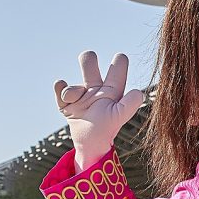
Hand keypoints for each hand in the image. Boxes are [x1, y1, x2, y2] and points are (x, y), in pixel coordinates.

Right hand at [53, 51, 146, 169]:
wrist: (90, 144)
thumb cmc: (107, 129)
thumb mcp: (120, 116)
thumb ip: (129, 104)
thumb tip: (139, 92)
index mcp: (111, 90)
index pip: (116, 72)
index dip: (119, 63)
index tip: (120, 56)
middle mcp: (95, 89)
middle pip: (90, 67)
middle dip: (88, 59)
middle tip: (88, 55)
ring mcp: (80, 95)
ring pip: (74, 83)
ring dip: (72, 89)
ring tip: (73, 98)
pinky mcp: (66, 103)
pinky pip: (60, 89)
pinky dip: (59, 89)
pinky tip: (65, 97)